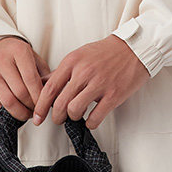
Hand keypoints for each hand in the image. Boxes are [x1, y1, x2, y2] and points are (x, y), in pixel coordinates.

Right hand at [0, 36, 52, 119]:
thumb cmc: (13, 54)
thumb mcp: (31, 55)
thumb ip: (42, 72)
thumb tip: (51, 95)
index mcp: (18, 51)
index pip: (31, 79)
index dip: (39, 96)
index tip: (44, 105)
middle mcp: (1, 61)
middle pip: (20, 93)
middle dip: (31, 106)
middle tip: (37, 111)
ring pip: (8, 102)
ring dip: (20, 113)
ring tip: (27, 113)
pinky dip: (7, 113)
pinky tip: (13, 111)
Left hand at [32, 34, 150, 130]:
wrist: (134, 48)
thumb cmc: (106, 52)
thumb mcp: (79, 55)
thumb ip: (62, 72)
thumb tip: (43, 84)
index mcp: (73, 61)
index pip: (50, 88)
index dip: (40, 106)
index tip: (37, 117)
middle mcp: (84, 72)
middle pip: (60, 103)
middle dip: (56, 117)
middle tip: (59, 119)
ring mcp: (99, 84)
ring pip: (75, 110)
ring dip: (73, 118)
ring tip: (77, 115)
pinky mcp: (114, 95)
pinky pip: (95, 117)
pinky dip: (90, 123)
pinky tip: (91, 119)